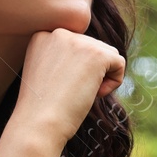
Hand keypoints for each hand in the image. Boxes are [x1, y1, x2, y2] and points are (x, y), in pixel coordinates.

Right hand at [10, 28, 125, 145]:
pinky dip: (113, 82)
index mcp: (42, 35)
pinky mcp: (97, 54)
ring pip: (108, 54)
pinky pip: (119, 63)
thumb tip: (96, 53)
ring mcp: (78, 41)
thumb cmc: (41, 107)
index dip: (74, 70)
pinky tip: (95, 95)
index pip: (75, 45)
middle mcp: (59, 32)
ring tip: (82, 93)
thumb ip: (64, 57)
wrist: (37, 123)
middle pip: (92, 47)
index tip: (60, 87)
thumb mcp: (47, 72)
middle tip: (70, 93)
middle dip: (89, 72)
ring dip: (101, 76)